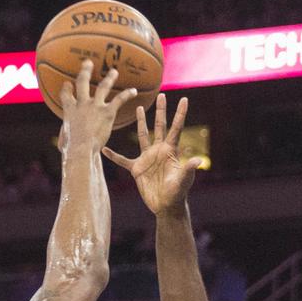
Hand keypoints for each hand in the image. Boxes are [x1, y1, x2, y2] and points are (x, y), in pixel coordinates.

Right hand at [59, 60, 137, 151]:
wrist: (81, 148)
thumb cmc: (71, 149)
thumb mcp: (63, 142)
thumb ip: (65, 138)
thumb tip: (64, 143)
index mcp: (69, 110)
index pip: (66, 95)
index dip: (66, 89)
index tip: (67, 83)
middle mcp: (81, 103)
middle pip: (82, 82)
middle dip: (85, 71)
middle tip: (88, 63)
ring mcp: (94, 106)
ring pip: (103, 87)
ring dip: (109, 78)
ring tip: (114, 72)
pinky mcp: (107, 112)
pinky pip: (119, 100)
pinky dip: (127, 94)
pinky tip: (134, 91)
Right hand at [103, 94, 199, 215]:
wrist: (165, 206)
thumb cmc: (177, 193)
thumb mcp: (183, 181)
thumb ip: (188, 169)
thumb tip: (198, 160)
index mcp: (170, 150)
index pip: (176, 128)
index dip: (180, 114)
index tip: (185, 98)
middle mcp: (159, 150)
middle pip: (159, 126)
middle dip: (161, 111)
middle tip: (162, 95)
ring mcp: (147, 158)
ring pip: (142, 136)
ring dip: (140, 122)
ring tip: (137, 108)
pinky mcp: (136, 169)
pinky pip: (122, 160)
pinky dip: (113, 155)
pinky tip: (103, 150)